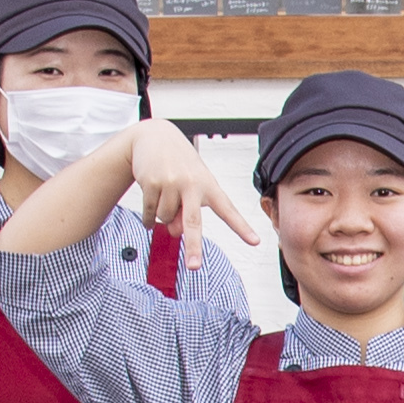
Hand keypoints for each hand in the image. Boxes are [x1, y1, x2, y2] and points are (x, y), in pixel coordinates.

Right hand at [124, 118, 260, 268]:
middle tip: (193, 267)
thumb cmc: (178, 164)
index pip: (228, 210)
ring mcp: (171, 183)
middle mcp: (192, 184)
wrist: (154, 136)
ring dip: (163, 217)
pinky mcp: (152, 183)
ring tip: (164, 197)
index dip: (241, 228)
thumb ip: (186, 212)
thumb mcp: (189, 186)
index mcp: (208, 185)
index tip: (254, 241)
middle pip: (193, 222)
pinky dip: (149, 219)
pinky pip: (150, 214)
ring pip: (166, 219)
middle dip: (193, 246)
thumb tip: (174, 232)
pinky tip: (150, 206)